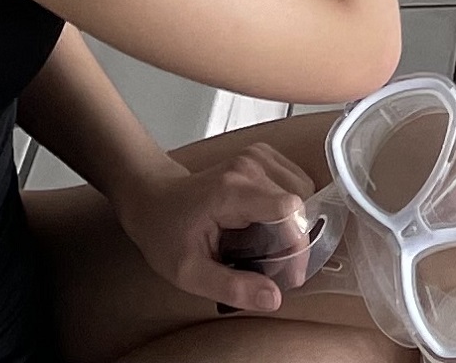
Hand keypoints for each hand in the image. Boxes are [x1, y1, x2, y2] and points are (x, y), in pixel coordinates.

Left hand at [113, 143, 322, 314]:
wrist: (152, 197)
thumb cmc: (165, 232)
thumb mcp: (188, 272)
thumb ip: (231, 287)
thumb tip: (274, 298)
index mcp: (231, 192)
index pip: (289, 210)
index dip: (297, 244)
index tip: (288, 273)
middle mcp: (248, 167)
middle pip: (300, 202)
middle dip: (295, 239)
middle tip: (275, 267)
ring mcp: (256, 157)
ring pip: (303, 191)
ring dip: (295, 223)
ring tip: (270, 248)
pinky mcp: (261, 156)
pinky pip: (295, 182)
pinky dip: (291, 208)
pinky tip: (269, 225)